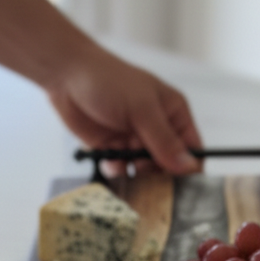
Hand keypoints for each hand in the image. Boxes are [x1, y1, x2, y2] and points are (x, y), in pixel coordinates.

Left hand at [47, 45, 202, 175]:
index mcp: (173, 114)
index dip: (189, 168)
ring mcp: (135, 139)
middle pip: (169, 165)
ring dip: (135, 173)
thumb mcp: (142, 110)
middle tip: (146, 172)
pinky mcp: (114, 148)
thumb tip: (189, 167)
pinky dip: (116, 169)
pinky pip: (122, 169)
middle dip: (159, 174)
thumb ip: (164, 141)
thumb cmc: (109, 80)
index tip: (180, 184)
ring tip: (125, 162)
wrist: (67, 76)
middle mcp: (157, 129)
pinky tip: (109, 158)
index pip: (192, 149)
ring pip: (145, 171)